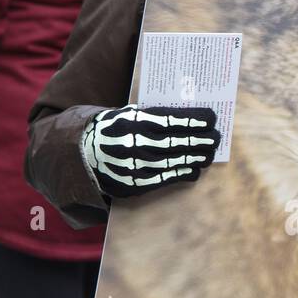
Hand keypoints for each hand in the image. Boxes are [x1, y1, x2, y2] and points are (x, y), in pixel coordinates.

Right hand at [82, 105, 220, 198]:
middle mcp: (135, 143)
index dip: (194, 119)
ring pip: (173, 160)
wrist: (80, 154)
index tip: (212, 118)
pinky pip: (164, 179)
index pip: (171, 119)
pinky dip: (182, 174)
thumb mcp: (126, 114)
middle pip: (176, 141)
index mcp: (133, 121)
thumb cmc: (111, 129)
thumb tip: (188, 117)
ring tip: (209, 154)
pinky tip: (195, 170)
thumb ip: (152, 116)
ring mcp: (135, 164)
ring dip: (195, 157)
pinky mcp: (134, 183)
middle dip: (200, 139)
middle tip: (216, 137)